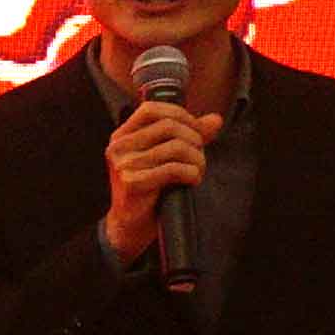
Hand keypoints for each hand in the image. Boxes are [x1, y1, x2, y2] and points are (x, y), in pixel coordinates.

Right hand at [99, 96, 216, 262]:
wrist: (131, 226)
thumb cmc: (150, 189)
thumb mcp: (165, 157)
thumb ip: (188, 136)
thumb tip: (216, 119)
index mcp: (122, 136)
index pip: (152, 109)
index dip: (181, 115)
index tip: (196, 131)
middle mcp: (118, 147)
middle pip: (168, 126)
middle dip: (194, 139)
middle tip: (200, 156)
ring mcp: (123, 165)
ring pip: (175, 147)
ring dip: (197, 159)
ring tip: (198, 171)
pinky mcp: (132, 183)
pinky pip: (174, 169)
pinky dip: (192, 174)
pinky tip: (192, 181)